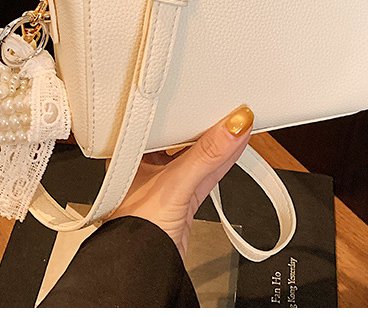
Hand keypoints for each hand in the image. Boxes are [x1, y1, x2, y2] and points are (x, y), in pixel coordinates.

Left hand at [107, 105, 253, 258]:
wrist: (143, 274)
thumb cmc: (133, 233)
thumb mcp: (174, 184)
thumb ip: (207, 156)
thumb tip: (233, 128)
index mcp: (129, 152)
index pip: (161, 119)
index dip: (184, 106)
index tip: (208, 93)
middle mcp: (146, 164)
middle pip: (181, 134)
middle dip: (204, 121)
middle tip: (228, 105)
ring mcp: (166, 182)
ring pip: (196, 153)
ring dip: (217, 141)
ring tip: (238, 121)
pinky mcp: (183, 198)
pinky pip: (206, 171)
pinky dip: (222, 160)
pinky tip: (235, 145)